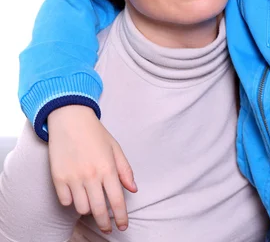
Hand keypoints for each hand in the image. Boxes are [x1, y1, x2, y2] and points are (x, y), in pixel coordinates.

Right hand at [48, 105, 136, 234]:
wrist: (70, 118)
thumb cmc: (94, 132)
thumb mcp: (115, 147)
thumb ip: (125, 170)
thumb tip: (133, 190)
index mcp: (108, 168)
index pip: (117, 201)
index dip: (121, 217)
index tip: (123, 226)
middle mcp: (91, 175)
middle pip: (99, 211)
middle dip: (105, 224)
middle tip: (108, 228)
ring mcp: (73, 177)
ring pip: (82, 209)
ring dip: (88, 209)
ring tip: (91, 201)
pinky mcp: (58, 178)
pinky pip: (65, 201)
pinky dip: (71, 201)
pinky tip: (75, 193)